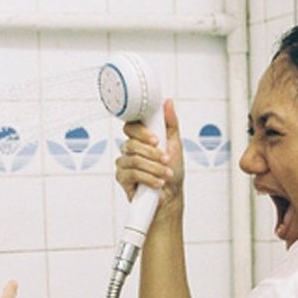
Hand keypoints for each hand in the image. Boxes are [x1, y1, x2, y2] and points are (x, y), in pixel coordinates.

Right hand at [115, 99, 185, 218]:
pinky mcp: (122, 178)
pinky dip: (149, 178)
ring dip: (154, 168)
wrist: (171, 195)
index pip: (131, 126)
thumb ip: (170, 123)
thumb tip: (168, 102)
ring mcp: (124, 163)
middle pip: (131, 143)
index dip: (142, 132)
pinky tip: (158, 183)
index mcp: (140, 138)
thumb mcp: (175, 144)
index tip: (156, 140)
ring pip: (134, 160)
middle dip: (153, 154)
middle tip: (166, 160)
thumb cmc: (172, 170)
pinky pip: (132, 174)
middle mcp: (129, 148)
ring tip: (166, 174)